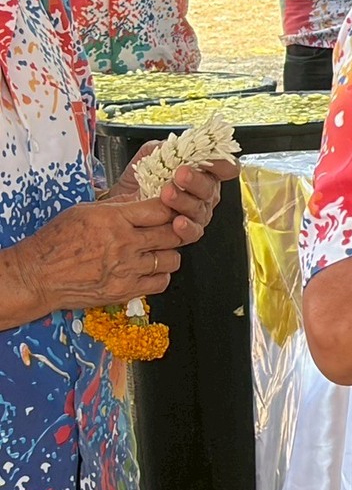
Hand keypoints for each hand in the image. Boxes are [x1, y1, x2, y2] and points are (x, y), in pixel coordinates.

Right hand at [19, 197, 189, 312]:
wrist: (36, 276)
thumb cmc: (55, 243)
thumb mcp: (84, 212)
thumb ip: (118, 206)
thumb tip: (143, 199)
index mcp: (114, 220)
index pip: (161, 209)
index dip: (172, 207)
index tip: (172, 208)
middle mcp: (124, 244)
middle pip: (172, 234)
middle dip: (175, 230)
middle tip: (170, 229)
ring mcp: (127, 269)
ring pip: (171, 259)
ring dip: (168, 253)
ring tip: (157, 250)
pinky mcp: (125, 290)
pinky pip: (161, 282)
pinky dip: (160, 275)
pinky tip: (150, 269)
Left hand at [107, 151, 231, 234]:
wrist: (122, 204)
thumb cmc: (140, 181)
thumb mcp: (149, 157)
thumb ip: (164, 148)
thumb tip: (173, 144)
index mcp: (203, 173)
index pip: (226, 167)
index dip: (222, 162)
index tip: (209, 157)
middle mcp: (204, 194)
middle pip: (211, 187)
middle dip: (196, 180)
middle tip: (180, 174)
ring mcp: (198, 213)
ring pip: (200, 208)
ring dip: (184, 201)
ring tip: (167, 194)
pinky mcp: (188, 232)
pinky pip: (194, 232)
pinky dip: (186, 227)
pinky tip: (177, 222)